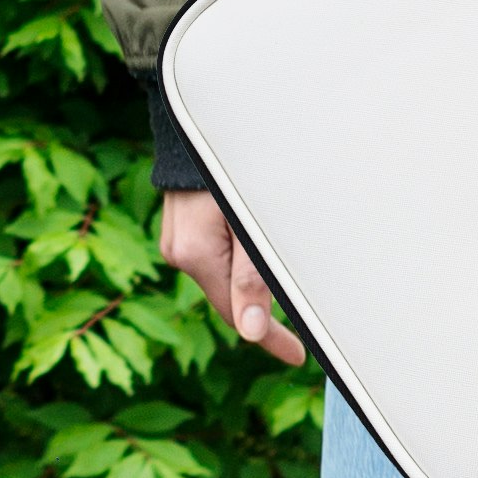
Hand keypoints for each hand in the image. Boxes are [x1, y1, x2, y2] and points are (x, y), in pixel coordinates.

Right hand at [158, 183, 306, 360]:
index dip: (269, 338)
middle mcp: (179, 251)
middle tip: (300, 327)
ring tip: (285, 286)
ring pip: (223, 274)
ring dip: (250, 283)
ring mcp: (178, 237)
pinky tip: (256, 256)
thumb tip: (251, 333)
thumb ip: (252, 278)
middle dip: (261, 311)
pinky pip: (215, 255)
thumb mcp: (250, 224)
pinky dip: (237, 262)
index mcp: (194, 255)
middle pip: (228, 295)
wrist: (197, 121)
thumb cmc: (229, 167)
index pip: (235, 315)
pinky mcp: (183, 223)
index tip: (298, 355)